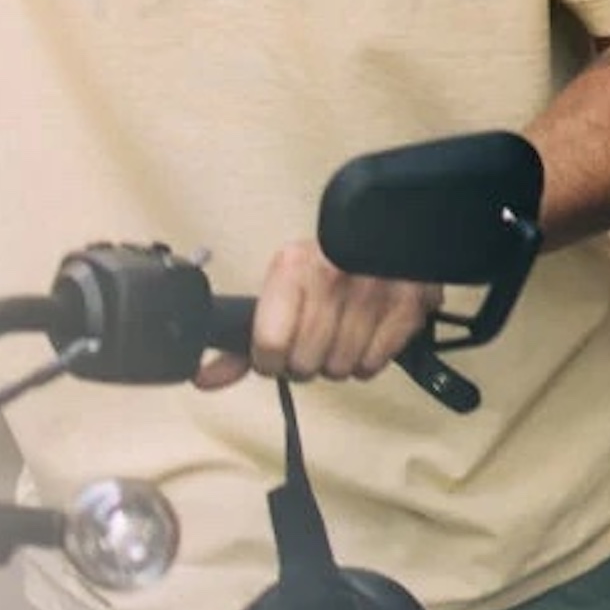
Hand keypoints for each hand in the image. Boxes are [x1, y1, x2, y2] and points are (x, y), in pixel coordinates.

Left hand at [194, 239, 440, 390]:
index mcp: (292, 268)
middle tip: (308, 340)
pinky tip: (362, 335)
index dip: (268, 361)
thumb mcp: (278, 287)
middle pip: (304, 364)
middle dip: (301, 362)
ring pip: (338, 370)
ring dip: (333, 362)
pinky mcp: (407, 308)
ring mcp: (373, 293)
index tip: (272, 354)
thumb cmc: (322, 267)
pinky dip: (364, 360)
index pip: (270, 345)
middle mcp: (332, 278)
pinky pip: (371, 367)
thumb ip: (241, 339)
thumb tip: (203, 379)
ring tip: (336, 334)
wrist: (385, 230)